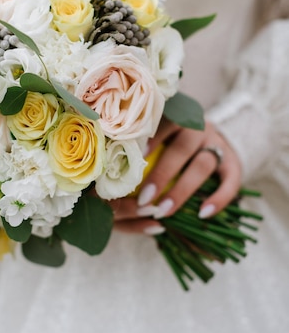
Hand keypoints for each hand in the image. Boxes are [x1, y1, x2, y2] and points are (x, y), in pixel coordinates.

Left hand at [111, 118, 241, 234]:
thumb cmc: (168, 146)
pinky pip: (231, 180)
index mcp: (174, 118)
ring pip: (203, 163)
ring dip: (183, 188)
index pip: (163, 122)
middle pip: (182, 147)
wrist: (209, 142)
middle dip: (162, 173)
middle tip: (144, 198)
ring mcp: (217, 143)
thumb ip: (134, 154)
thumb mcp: (154, 142)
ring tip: (164, 210)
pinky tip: (203, 214)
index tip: (133, 158)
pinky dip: (219, 198)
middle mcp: (197, 127)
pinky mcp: (234, 163)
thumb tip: (99, 183)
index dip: (149, 139)